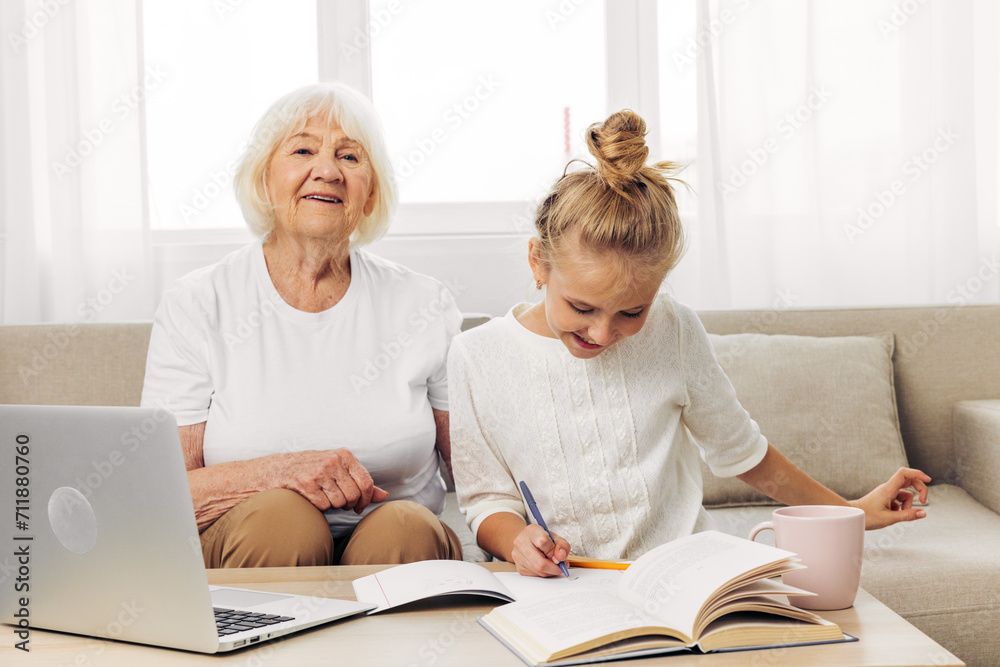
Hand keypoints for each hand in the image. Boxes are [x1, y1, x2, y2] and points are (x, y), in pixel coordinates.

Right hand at [270, 449, 388, 513]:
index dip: (366, 499)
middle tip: (340, 502)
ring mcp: (319, 472)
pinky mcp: (306, 484)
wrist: (278, 468)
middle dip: (349, 504)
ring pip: (339, 502)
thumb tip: (384, 496)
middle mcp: (333, 461)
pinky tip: (313, 497)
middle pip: (354, 495)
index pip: (366, 482)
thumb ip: (362, 482)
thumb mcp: (339, 469)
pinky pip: (324, 506)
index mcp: (344, 455)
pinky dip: (320, 507)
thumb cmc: (314, 469)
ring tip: (325, 495)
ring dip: (333, 505)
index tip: (360, 506)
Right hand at [511, 524, 570, 576]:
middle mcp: (521, 543)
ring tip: (552, 564)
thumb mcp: (555, 537)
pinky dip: (544, 573)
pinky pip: (535, 575)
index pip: (543, 542)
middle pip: (540, 563)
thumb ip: (562, 546)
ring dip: (550, 571)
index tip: (558, 554)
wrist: (526, 540)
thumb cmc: (541, 538)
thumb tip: (561, 558)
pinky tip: (544, 566)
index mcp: (532, 531)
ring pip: (539, 571)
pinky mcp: (519, 567)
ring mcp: (518, 556)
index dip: (554, 551)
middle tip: (560, 565)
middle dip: (554, 567)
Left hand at [850, 467, 930, 529]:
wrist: (853, 516)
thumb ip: (907, 515)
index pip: (904, 473)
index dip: (917, 474)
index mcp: (888, 489)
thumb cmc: (867, 516)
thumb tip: (924, 513)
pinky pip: (899, 500)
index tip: (928, 480)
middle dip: (920, 490)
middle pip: (909, 481)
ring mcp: (887, 492)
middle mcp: (888, 488)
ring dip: (908, 505)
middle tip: (924, 502)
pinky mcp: (886, 498)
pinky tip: (891, 515)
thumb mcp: (889, 518)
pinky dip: (901, 508)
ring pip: (905, 494)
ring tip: (897, 515)